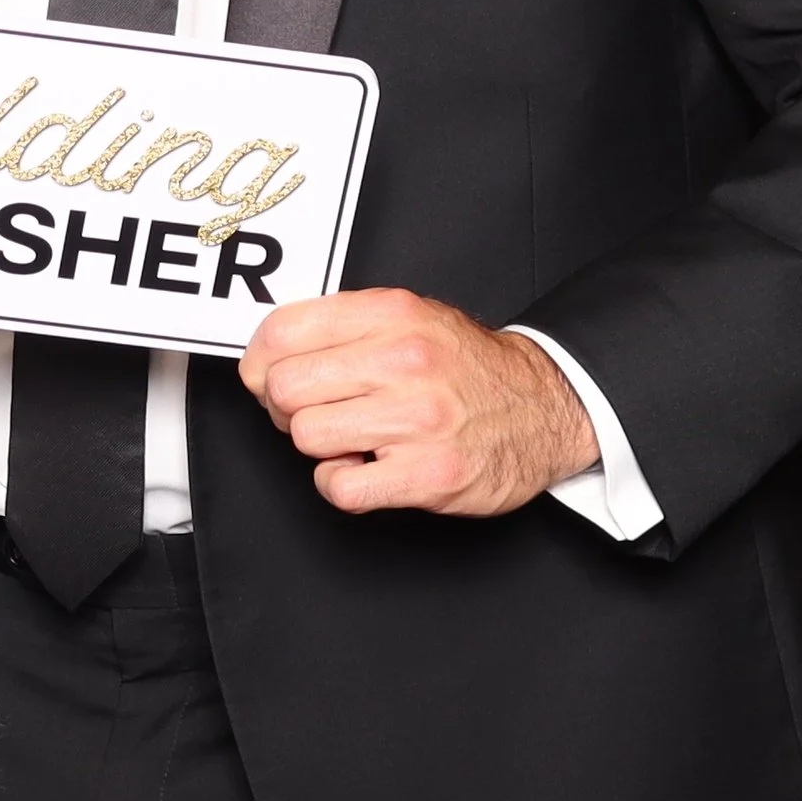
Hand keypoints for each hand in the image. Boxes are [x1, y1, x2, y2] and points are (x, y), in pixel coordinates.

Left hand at [237, 287, 598, 517]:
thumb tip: (266, 351)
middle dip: (286, 407)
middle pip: (284, 388)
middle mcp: (404, 360)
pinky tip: (367, 469)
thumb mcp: (409, 317)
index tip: (264, 377)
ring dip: (320, 446)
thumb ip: (342, 325)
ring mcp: (417, 419)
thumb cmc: (465, 367)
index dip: (258, 361)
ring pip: (307, 436)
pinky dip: (341, 484)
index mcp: (391, 314)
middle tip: (315, 411)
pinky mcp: (429, 474)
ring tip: (353, 438)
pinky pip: (340, 487)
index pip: (282, 331)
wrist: (543, 408)